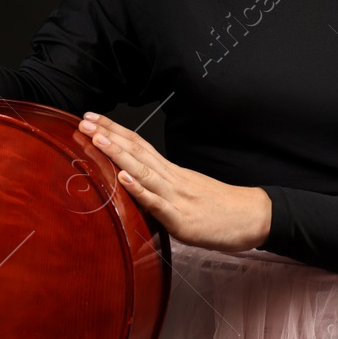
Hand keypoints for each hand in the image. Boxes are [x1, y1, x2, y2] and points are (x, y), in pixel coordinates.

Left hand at [76, 112, 271, 251]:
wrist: (254, 217)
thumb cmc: (222, 207)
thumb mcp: (189, 192)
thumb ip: (163, 188)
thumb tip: (138, 186)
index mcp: (172, 173)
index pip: (139, 145)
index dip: (114, 131)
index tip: (93, 118)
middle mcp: (172, 178)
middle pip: (136, 151)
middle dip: (107, 135)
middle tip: (83, 121)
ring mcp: (177, 197)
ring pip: (143, 171)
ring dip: (118, 154)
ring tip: (96, 139)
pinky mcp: (182, 219)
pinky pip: (157, 203)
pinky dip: (139, 190)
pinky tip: (123, 178)